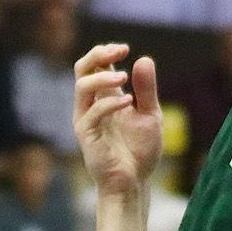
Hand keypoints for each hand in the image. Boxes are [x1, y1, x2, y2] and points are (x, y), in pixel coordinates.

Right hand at [74, 43, 163, 197]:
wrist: (134, 181)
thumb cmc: (140, 149)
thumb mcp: (150, 114)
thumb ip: (146, 89)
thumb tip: (144, 58)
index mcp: (106, 97)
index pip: (96, 65)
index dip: (106, 53)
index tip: (125, 49)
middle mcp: (92, 104)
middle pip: (82, 69)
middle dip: (97, 55)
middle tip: (119, 51)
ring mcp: (87, 119)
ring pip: (82, 87)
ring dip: (102, 78)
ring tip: (123, 77)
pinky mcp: (87, 135)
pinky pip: (91, 113)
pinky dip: (109, 103)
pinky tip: (128, 102)